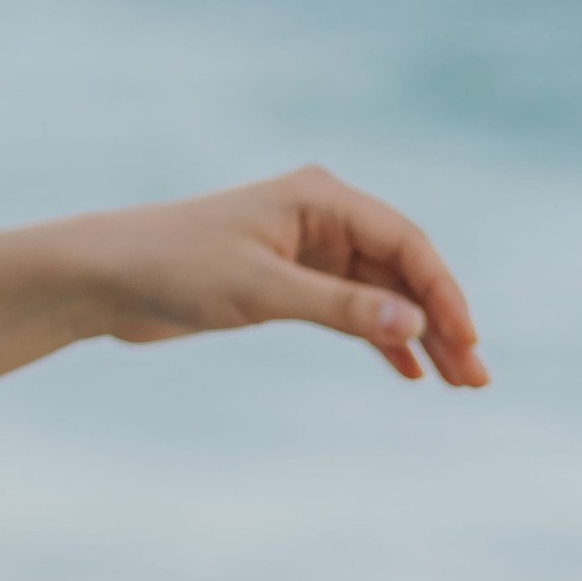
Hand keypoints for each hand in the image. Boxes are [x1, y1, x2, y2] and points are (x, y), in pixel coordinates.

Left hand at [65, 166, 487, 387]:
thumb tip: (414, 324)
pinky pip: (350, 306)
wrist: (104, 277)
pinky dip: (378, 335)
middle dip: (441, 320)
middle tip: (477, 377)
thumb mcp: (260, 290)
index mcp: (319, 198)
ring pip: (380, 291)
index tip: (467, 343)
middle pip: (401, 268)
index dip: (443, 294)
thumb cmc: (174, 267)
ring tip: (456, 382)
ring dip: (416, 333)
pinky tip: (407, 369)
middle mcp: (320, 216)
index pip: (405, 243)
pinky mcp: (285, 279)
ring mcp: (304, 247)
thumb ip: (338, 308)